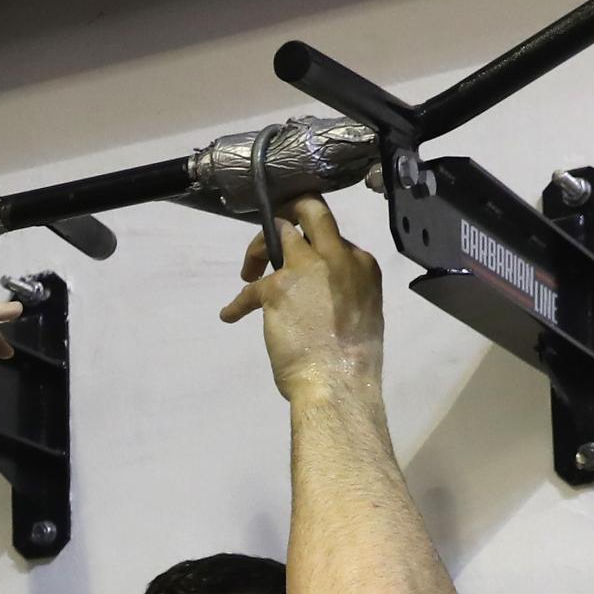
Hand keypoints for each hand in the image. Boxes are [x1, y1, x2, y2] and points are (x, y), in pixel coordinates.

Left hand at [218, 196, 384, 404]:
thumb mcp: (362, 312)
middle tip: (271, 229)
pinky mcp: (278, 287)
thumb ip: (345, 291)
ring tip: (248, 274)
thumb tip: (325, 291)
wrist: (337, 382)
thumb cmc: (352, 359)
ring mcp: (307, 268)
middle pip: (312, 211)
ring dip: (257, 250)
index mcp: (362, 265)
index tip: (301, 258)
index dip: (314, 245)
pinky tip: (230, 315)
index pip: (334, 237)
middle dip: (288, 212)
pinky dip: (237, 304)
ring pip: (278, 232)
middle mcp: (338, 256)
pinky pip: (250, 290)